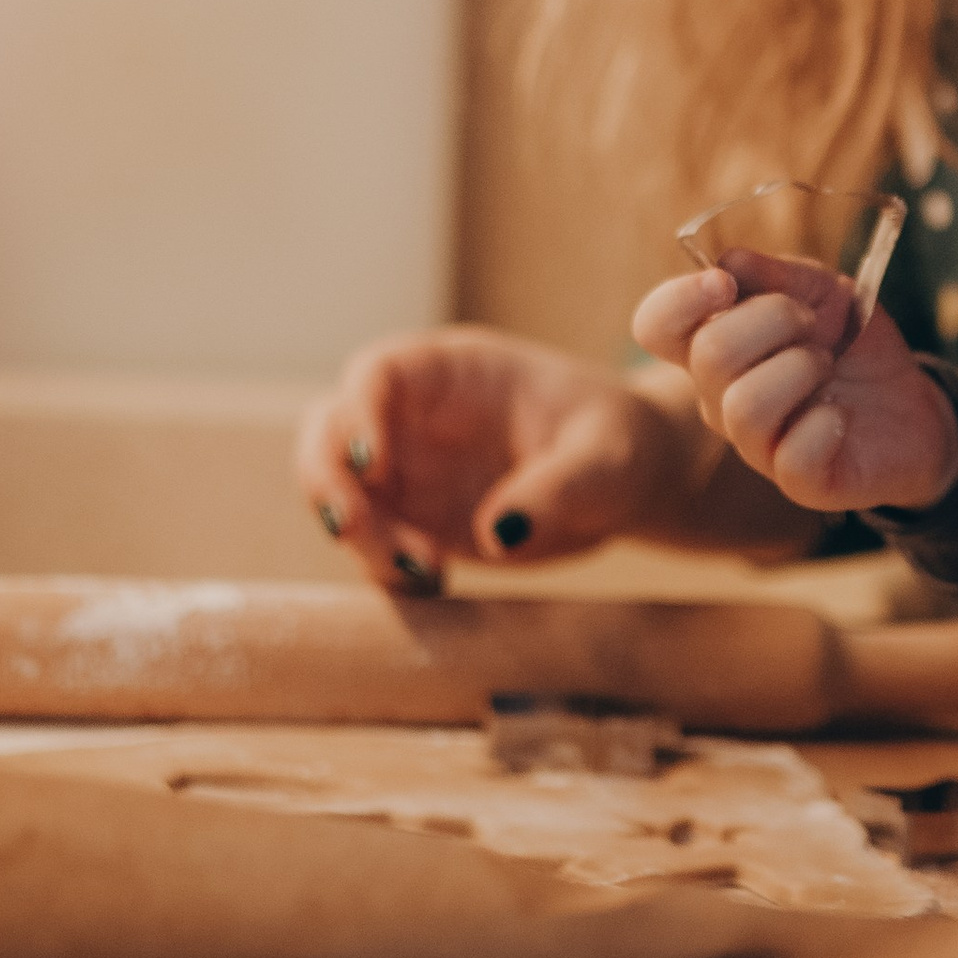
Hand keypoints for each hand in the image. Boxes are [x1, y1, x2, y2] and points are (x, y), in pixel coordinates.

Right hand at [297, 328, 713, 583]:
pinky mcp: (418, 522)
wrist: (630, 485)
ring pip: (340, 493)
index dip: (358, 414)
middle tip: (355, 531)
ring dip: (358, 536)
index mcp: (454, 372)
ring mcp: (410, 471)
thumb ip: (560, 486)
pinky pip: (374, 546)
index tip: (372, 464)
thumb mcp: (607, 458)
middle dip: (327, 479)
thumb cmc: (621, 444)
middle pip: (330, 431)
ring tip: (421, 570)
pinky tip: (435, 585)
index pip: (377, 374)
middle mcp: (416, 416)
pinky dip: (385, 570)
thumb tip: (500, 532)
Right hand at [633, 246, 957, 512]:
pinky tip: (840, 415)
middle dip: (772, 318)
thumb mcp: (824, 292)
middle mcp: (722, 399)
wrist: (912, 403)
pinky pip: (793, 456)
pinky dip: (824, 425)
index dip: (679, 298)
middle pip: (709, 354)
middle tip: (811, 323)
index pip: (655, 325)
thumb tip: (727, 262)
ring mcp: (757, 444)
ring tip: (827, 367)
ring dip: (800, 369)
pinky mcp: (800, 481)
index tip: (726, 283)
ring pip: (745, 406)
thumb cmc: (851, 345)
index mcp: (715, 346)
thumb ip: (777, 275)